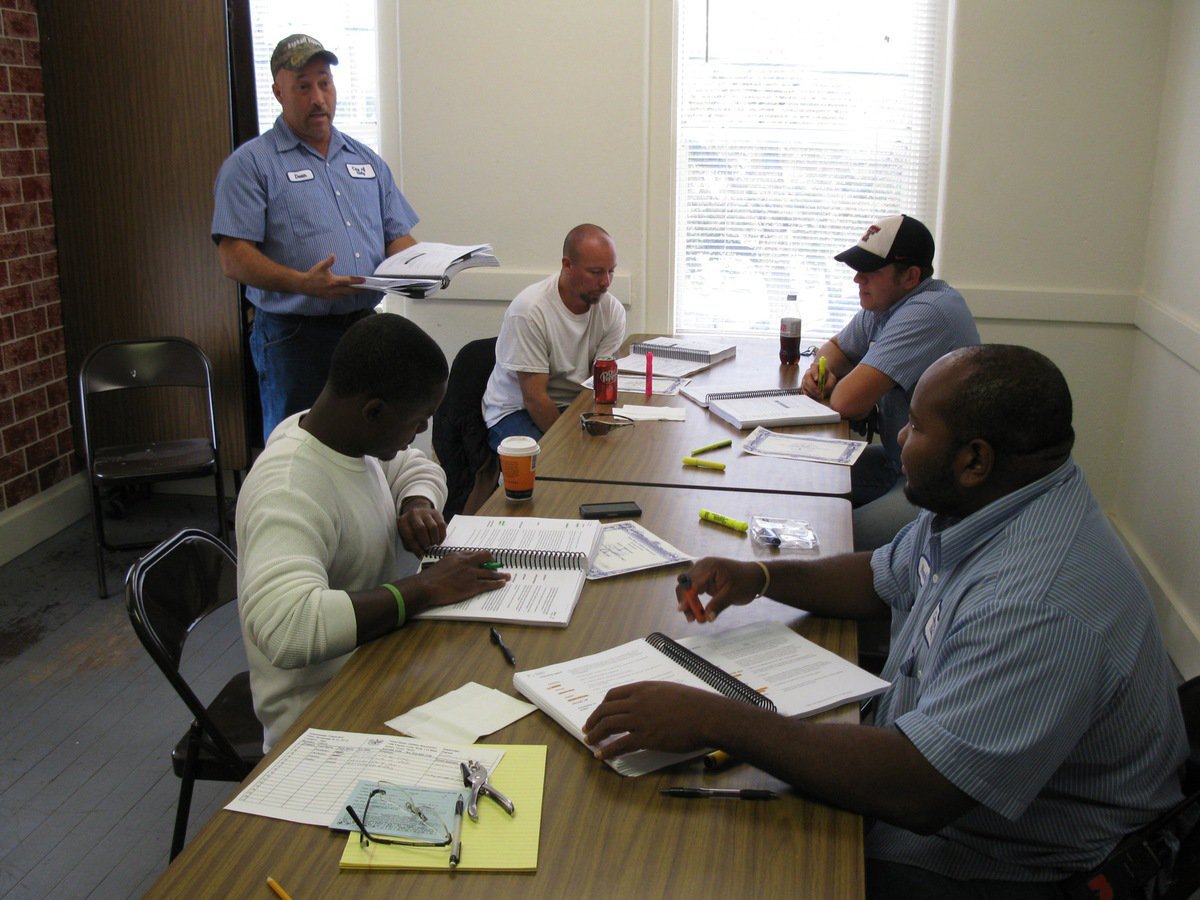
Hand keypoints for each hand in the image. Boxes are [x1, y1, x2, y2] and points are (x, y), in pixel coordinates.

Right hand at [297, 254, 366, 298]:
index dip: (357, 281)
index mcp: (333, 282)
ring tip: (361, 290)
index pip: (348, 281)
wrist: (303, 285)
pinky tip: (349, 292)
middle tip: (368, 288)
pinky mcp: (329, 297)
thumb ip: (329, 261)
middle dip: (359, 290)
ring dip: (353, 292)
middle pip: (350, 291)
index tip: (365, 280)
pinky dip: (346, 294)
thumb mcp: (320, 266)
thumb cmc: (312, 275)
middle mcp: (334, 290)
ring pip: (346, 294)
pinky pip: (341, 296)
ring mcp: (332, 295)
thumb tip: (333, 255)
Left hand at [398, 498, 445, 554]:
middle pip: (421, 529)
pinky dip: (442, 535)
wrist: (417, 515)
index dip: (416, 547)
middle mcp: (413, 514)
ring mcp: (425, 512)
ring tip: (433, 544)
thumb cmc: (411, 530)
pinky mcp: (436, 513)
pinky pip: (441, 525)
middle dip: (426, 541)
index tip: (421, 554)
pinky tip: (438, 540)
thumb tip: (422, 555)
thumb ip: (412, 547)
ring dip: (434, 539)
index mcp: (402, 522)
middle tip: (428, 548)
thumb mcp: (406, 538)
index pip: (409, 536)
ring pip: (433, 527)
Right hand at [418, 550, 509, 606]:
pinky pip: (489, 584)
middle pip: (486, 559)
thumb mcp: (443, 562)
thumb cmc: (431, 576)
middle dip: (494, 562)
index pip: (476, 553)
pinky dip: (497, 583)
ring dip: (500, 575)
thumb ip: (454, 561)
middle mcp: (467, 562)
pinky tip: (502, 583)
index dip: (484, 557)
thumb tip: (459, 564)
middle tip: (498, 566)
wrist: (427, 586)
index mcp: (459, 555)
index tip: (487, 559)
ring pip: (490, 573)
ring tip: (507, 576)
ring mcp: (471, 574)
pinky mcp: (472, 586)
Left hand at [582, 682, 719, 759]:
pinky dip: (608, 750)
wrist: (706, 715)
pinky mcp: (646, 737)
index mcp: (643, 688)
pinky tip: (602, 756)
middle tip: (588, 729)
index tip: (598, 713)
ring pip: (609, 725)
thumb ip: (654, 696)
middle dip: (593, 720)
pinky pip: (620, 744)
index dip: (602, 706)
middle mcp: (637, 701)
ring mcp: (640, 719)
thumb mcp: (669, 690)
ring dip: (596, 734)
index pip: (613, 695)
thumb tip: (648, 705)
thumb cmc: (694, 703)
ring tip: (590, 742)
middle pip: (606, 710)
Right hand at [675, 557, 762, 621]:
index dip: (686, 596)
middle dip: (686, 601)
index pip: (691, 582)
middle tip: (691, 618)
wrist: (756, 577)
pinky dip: (694, 602)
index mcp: (709, 566)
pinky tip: (698, 612)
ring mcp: (702, 573)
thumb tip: (708, 618)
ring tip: (694, 618)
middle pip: (685, 585)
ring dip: (689, 603)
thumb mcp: (732, 594)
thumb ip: (718, 605)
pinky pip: (694, 591)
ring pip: (687, 589)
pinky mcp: (704, 580)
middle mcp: (702, 567)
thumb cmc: (746, 581)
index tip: (683, 609)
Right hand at [801, 363, 836, 400]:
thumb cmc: (828, 379)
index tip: (817, 379)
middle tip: (819, 392)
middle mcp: (809, 371)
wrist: (825, 381)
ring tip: (820, 396)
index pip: (814, 366)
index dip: (814, 373)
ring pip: (805, 384)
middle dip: (813, 385)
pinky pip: (804, 390)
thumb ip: (829, 383)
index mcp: (816, 366)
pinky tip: (816, 395)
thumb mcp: (832, 380)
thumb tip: (824, 389)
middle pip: (807, 376)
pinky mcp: (803, 385)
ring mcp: (805, 378)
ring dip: (812, 391)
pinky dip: (810, 394)